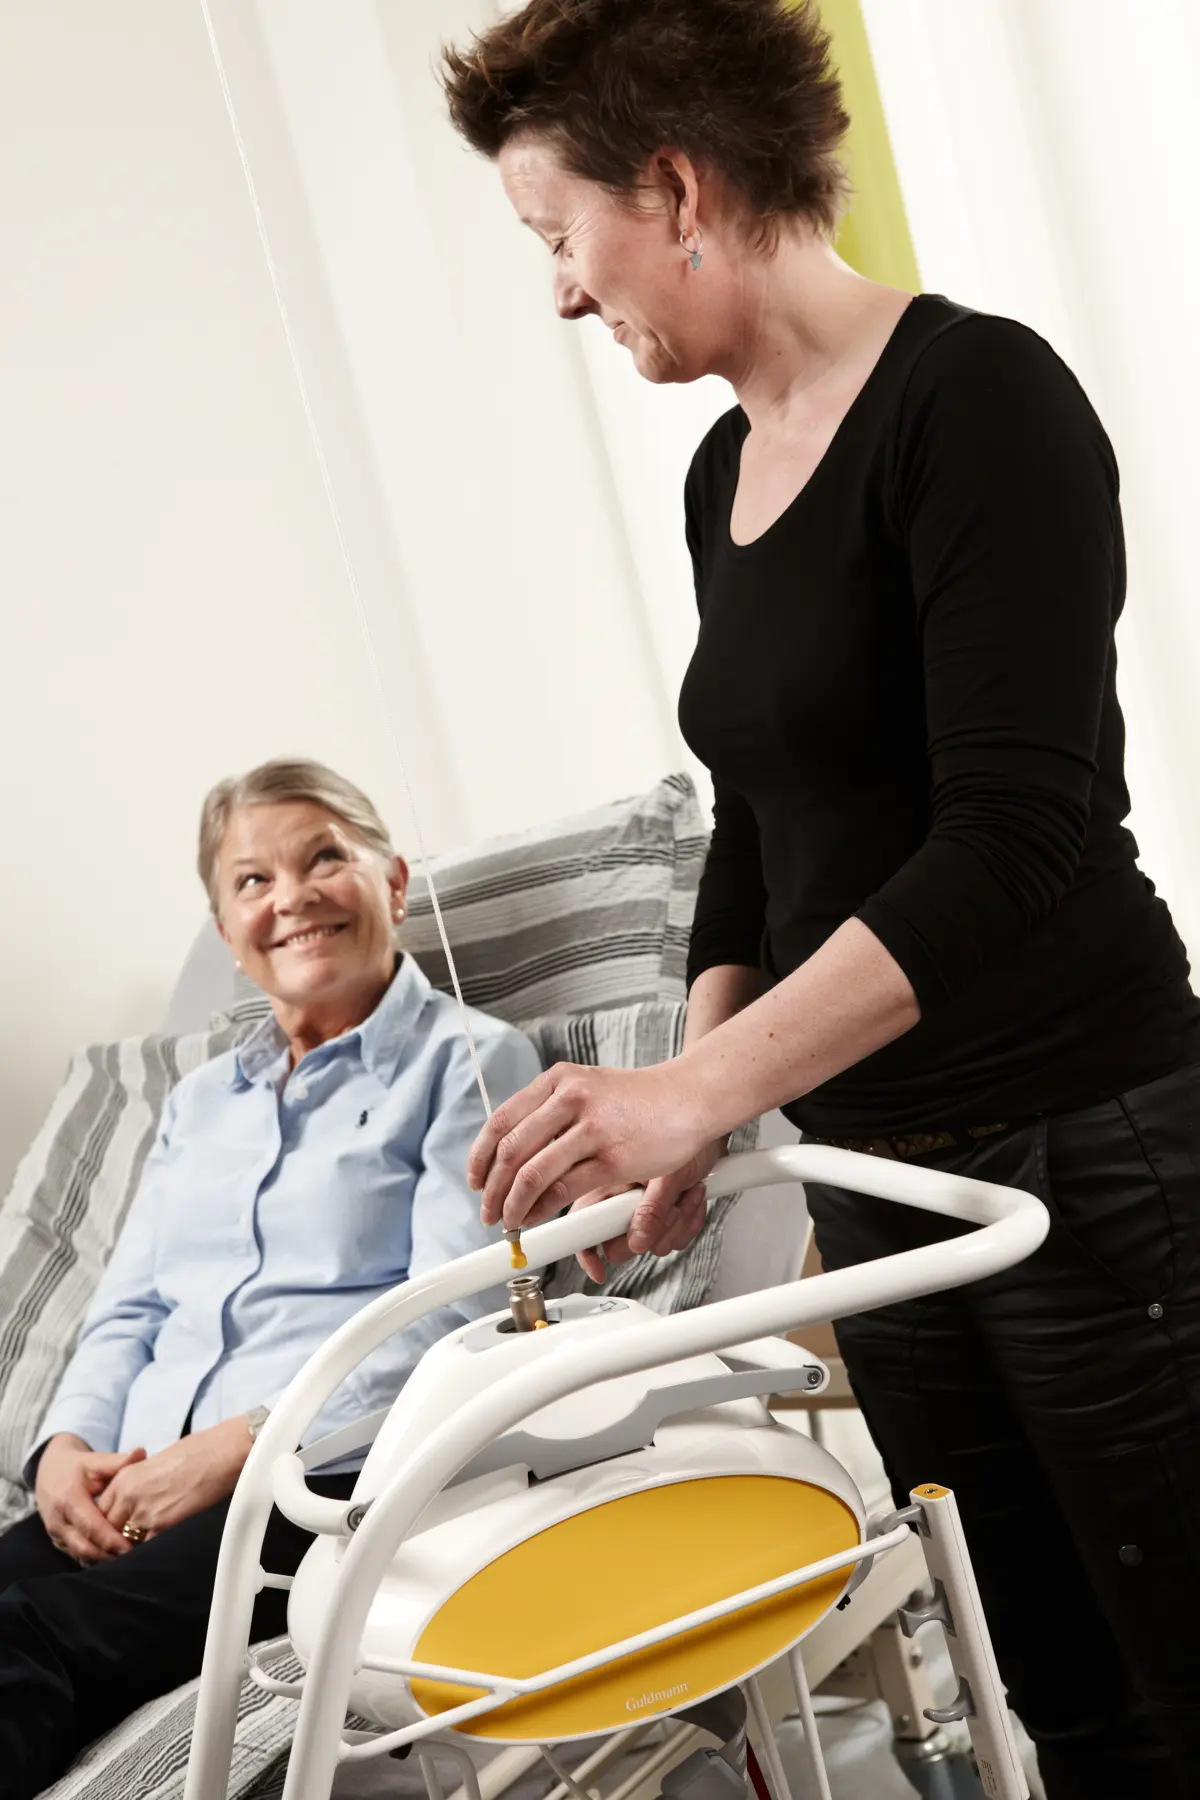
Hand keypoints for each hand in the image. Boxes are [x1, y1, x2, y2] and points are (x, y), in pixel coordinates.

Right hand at [35, 1434, 147, 1564]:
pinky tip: (113, 1557)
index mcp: (68, 1499)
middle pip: (85, 1547)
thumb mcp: (94, 1460)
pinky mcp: (58, 1541)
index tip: (132, 1547)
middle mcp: (58, 1520)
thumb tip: (141, 1452)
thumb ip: (117, 1461)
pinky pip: (76, 1555)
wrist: (48, 1472)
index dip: (111, 1540)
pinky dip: (94, 1559)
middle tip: (135, 1557)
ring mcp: (56, 1534)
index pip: (91, 1526)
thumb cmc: (76, 1466)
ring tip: (127, 1559)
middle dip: (109, 1555)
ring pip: (80, 1555)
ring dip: (102, 1560)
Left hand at [94, 1417, 251, 1541]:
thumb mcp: (157, 1462)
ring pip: (124, 1541)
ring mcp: (143, 1511)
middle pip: (109, 1528)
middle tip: (127, 1545)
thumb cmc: (197, 1451)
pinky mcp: (162, 1525)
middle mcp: (128, 1495)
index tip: (119, 1529)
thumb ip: (140, 1483)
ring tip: (141, 1551)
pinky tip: (157, 1550)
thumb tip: (140, 1498)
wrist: (221, 1453)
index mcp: (125, 1476)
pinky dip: (149, 1551)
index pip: (102, 1510)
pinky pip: (146, 1547)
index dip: (110, 1522)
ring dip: (132, 1547)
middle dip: (117, 1537)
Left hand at [467, 1060, 713, 1233]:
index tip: (475, 1179)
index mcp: (558, 1079)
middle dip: (492, 1189)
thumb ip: (552, 1110)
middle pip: (511, 1151)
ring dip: (512, 1205)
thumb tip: (514, 1146)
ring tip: (509, 1221)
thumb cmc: (640, 1099)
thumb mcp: (588, 1086)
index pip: (502, 1121)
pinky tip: (537, 1219)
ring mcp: (592, 1127)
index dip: (481, 1157)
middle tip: (488, 1210)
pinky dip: (542, 1211)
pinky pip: (563, 1189)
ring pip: (531, 1174)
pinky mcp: (613, 1157)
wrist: (689, 1096)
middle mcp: (570, 1098)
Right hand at [569, 1141, 727, 1282]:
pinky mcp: (662, 1211)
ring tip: (685, 1193)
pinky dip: (688, 1220)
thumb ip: (652, 1210)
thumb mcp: (669, 1172)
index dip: (586, 1252)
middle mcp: (616, 1194)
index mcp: (603, 1179)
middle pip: (619, 1243)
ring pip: (651, 1243)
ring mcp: (639, 1205)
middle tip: (667, 1210)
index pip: (579, 1225)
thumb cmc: (682, 1128)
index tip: (597, 1269)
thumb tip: (638, 1241)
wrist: (709, 1123)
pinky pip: (673, 1237)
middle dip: (649, 1233)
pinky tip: (692, 1196)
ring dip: (675, 1223)